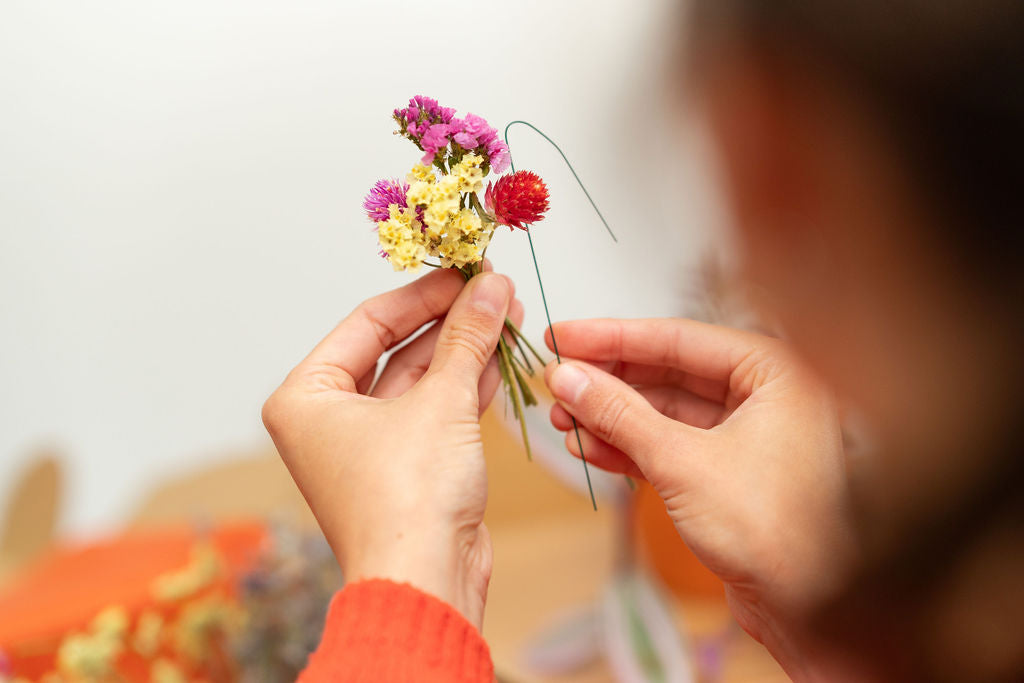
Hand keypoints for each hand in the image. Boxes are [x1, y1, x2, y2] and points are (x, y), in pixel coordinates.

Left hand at [262, 269, 518, 628]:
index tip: (465, 270)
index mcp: (306, 397)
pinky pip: (434, 411)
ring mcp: (368, 446)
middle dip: (449, 321)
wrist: (426, 581)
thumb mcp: (440, 401)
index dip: (422, 294)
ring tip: (506, 314)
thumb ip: (466, 337)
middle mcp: (329, 420)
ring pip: (421, 381)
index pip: (368, 323)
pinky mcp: (405, 468)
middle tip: (492, 290)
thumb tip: (490, 287)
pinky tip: (499, 357)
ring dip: (464, 350)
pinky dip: (466, 385)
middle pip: (396, 350)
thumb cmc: (406, 501)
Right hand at [543, 318, 854, 678]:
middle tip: (556, 382)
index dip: (611, 337)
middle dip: (608, 382)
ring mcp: (748, 434)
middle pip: (668, 372)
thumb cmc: (777, 531)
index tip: (562, 336)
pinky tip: (589, 447)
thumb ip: (620, 414)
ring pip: (665, 411)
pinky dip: (630, 447)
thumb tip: (568, 377)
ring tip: (563, 420)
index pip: (677, 338)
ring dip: (612, 417)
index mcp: (773, 371)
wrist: (813, 612)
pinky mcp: (730, 472)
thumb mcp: (682, 462)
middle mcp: (765, 395)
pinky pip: (672, 445)